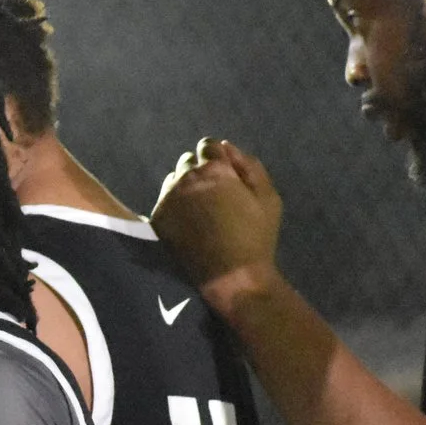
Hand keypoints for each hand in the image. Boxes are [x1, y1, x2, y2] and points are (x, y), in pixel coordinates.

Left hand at [151, 138, 284, 302]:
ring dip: (185, 188)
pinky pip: (164, 201)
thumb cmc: (255, 237)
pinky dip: (174, 206)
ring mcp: (168, 198)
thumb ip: (249, 166)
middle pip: (188, 162)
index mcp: (215, 169)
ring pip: (173, 180)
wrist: (231, 278)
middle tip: (215, 198)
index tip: (225, 177)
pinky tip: (188, 224)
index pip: (207, 146)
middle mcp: (186, 178)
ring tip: (201, 213)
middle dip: (200, 173)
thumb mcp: (267, 197)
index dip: (217, 160)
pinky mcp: (157, 218)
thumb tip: (226, 146)